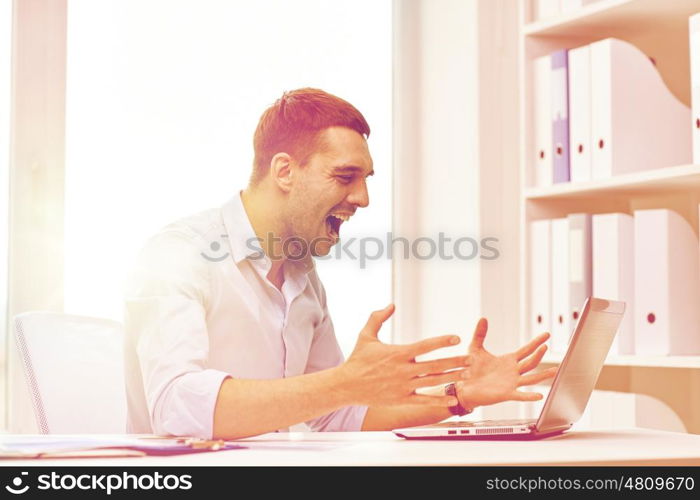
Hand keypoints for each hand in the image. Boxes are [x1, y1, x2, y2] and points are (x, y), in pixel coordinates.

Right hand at [340, 304, 470, 406]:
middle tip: (470, 359)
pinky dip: (439, 401)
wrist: (347, 385)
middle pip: (434, 365)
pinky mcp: (401, 399)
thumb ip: (378, 318)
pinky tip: (452, 399)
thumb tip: (390, 305)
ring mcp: (403, 386)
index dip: (442, 341)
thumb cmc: (357, 360)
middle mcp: (403, 370)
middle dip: (454, 361)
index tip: (456, 338)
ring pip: (432, 382)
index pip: (425, 346)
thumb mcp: (366, 335)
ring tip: (466, 375)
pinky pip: (423, 401)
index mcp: (397, 353)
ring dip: (451, 378)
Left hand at [455, 318, 557, 408]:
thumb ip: (480, 334)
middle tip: (545, 346)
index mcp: (508, 361)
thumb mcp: (475, 349)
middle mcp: (513, 372)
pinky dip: (530, 396)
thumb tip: (483, 318)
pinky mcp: (506, 394)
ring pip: (531, 378)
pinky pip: (520, 395)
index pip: (526, 350)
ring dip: (543, 375)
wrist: (463, 386)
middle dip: (538, 354)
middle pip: (531, 362)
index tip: (547, 335)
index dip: (536, 342)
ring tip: (555, 370)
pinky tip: (539, 395)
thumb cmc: (470, 369)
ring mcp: (511, 383)